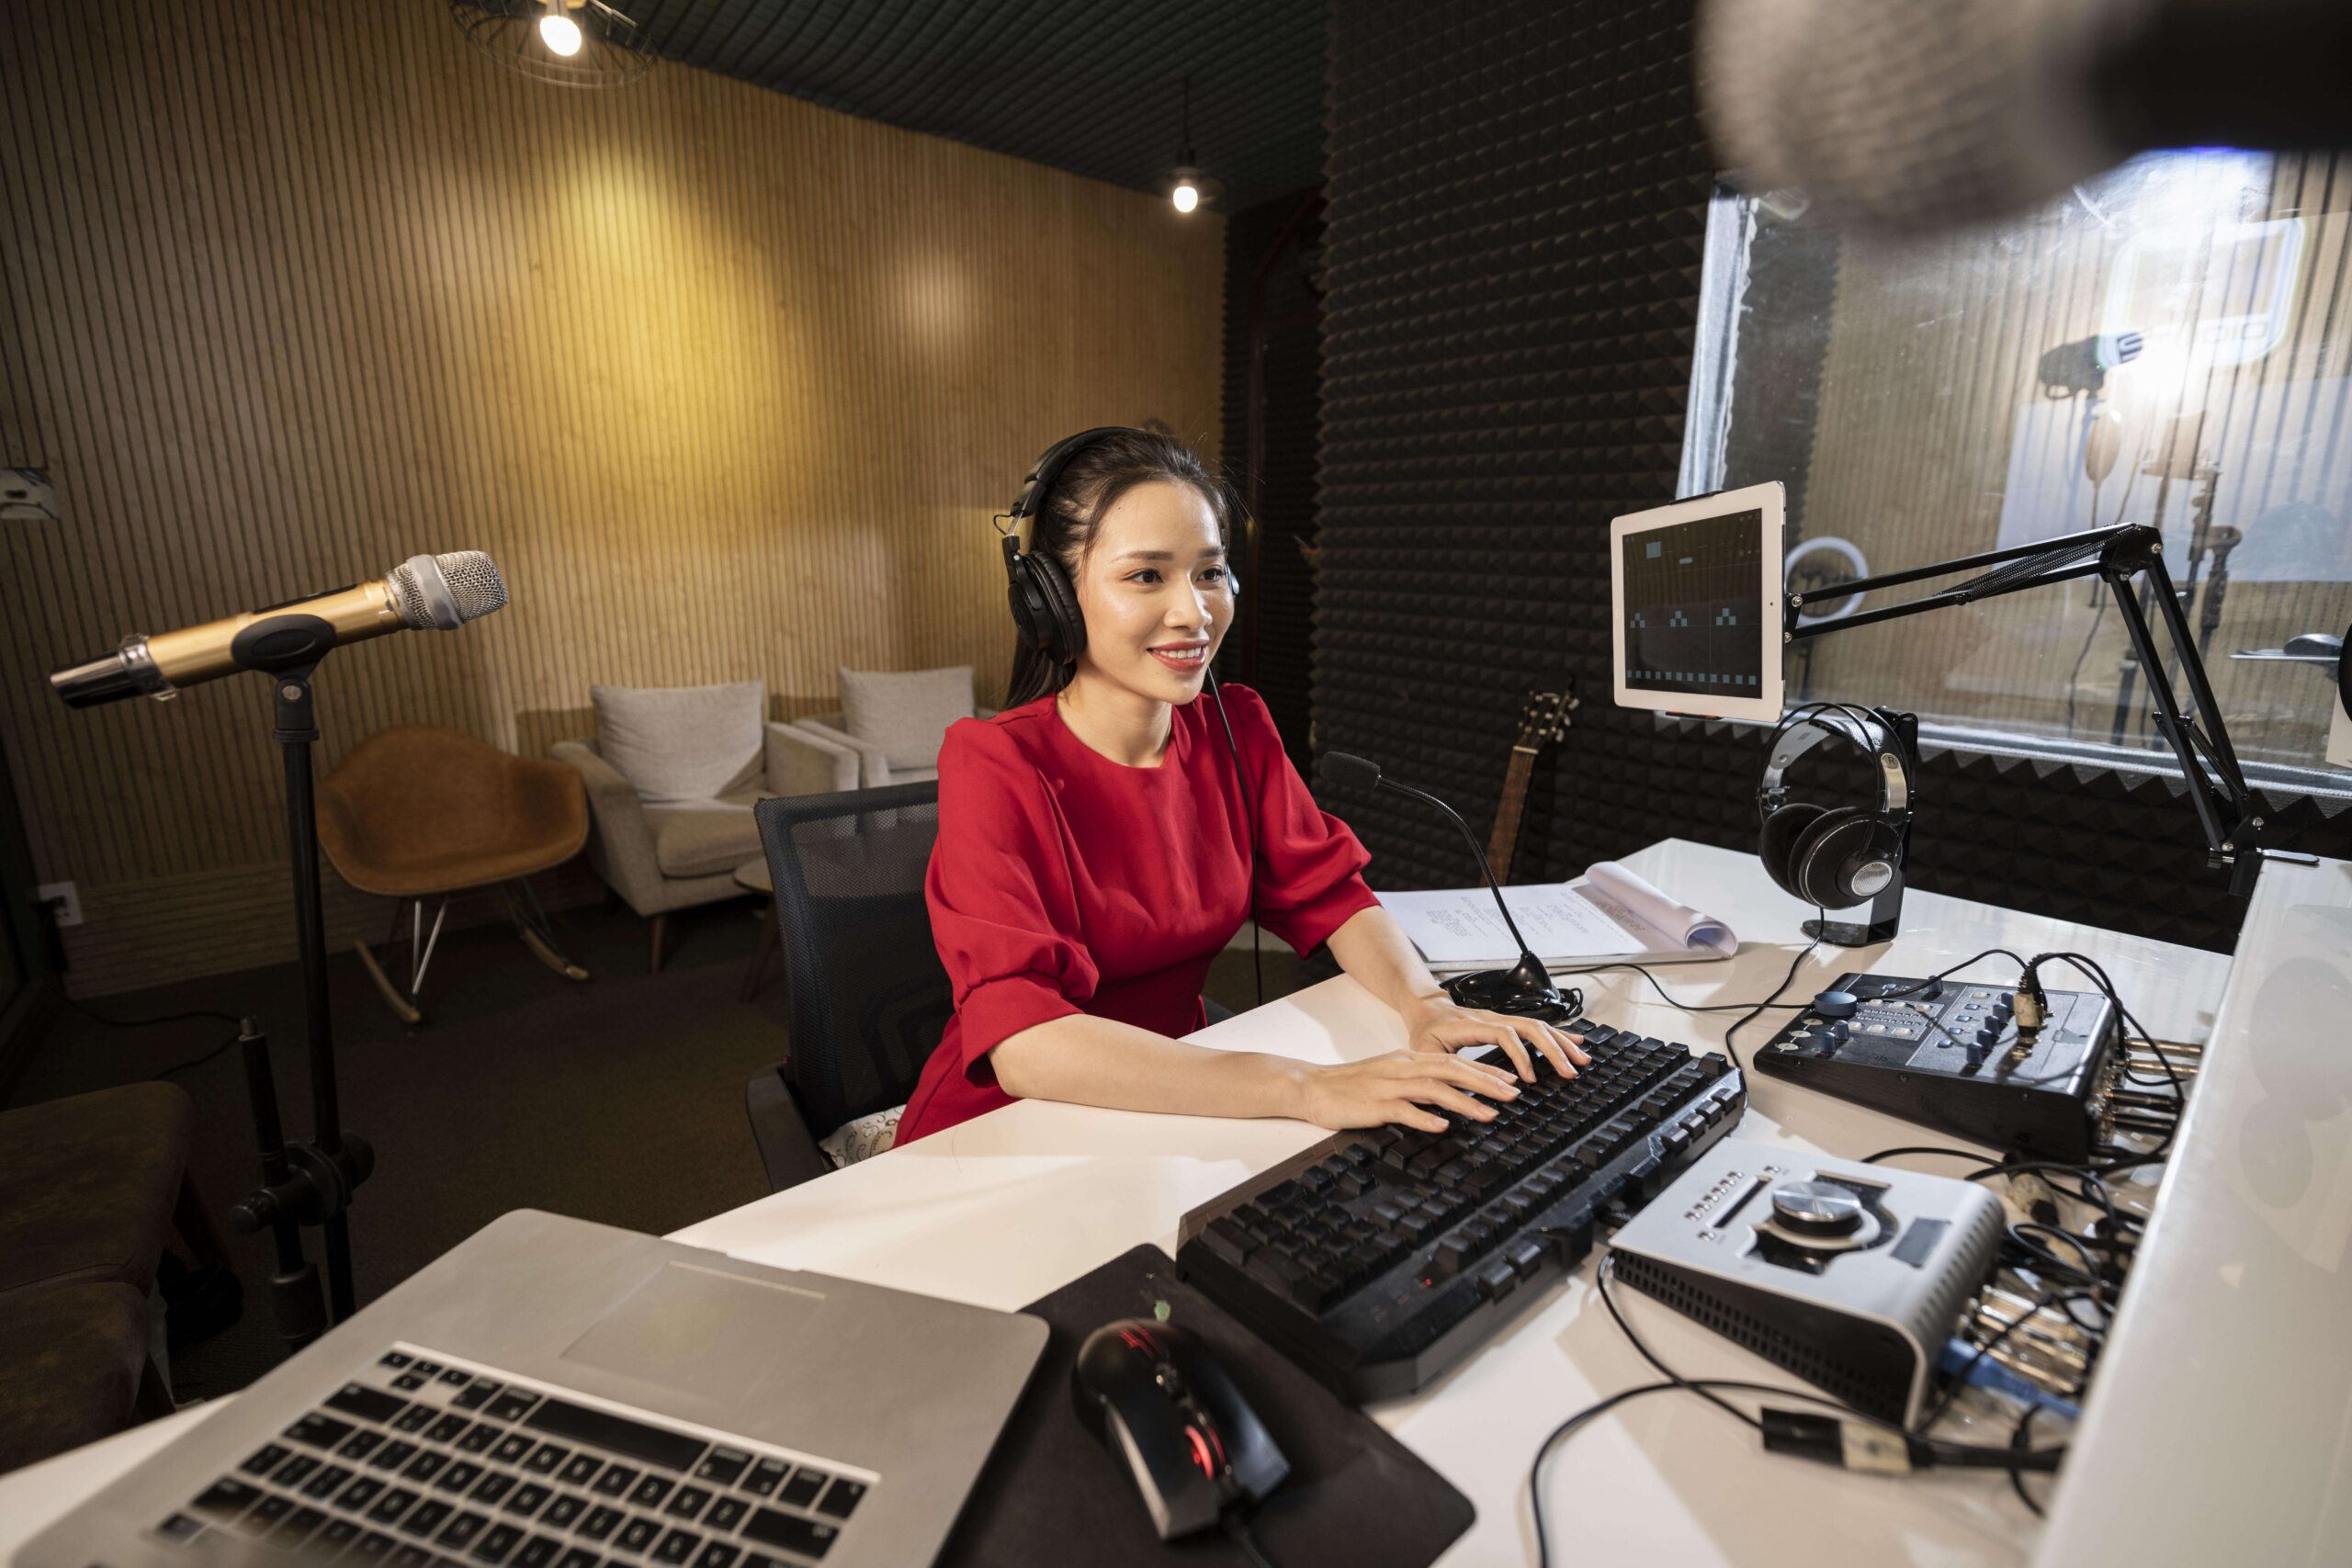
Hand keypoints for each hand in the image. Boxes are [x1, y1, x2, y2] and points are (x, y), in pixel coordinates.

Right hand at [1293, 1051, 1522, 1133]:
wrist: (1313, 1087)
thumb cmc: (1351, 1086)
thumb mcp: (1390, 1077)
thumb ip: (1419, 1083)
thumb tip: (1450, 1096)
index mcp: (1408, 1060)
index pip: (1453, 1061)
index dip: (1484, 1071)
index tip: (1510, 1080)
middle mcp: (1402, 1068)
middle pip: (1451, 1070)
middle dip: (1485, 1082)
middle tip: (1513, 1094)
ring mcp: (1388, 1086)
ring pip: (1434, 1089)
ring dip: (1465, 1101)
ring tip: (1490, 1114)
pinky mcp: (1374, 1105)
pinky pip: (1404, 1110)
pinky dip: (1425, 1117)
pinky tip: (1444, 1126)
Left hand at [1400, 994, 1587, 1082]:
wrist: (1427, 1010)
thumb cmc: (1426, 1033)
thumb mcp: (1427, 1053)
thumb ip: (1444, 1070)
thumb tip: (1464, 1094)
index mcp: (1472, 1025)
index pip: (1504, 1035)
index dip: (1520, 1056)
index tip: (1529, 1079)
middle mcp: (1492, 1018)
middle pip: (1530, 1027)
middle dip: (1553, 1050)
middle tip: (1570, 1072)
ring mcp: (1502, 1019)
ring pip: (1538, 1026)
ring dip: (1562, 1042)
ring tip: (1582, 1059)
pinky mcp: (1508, 1023)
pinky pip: (1536, 1027)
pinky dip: (1559, 1034)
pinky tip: (1576, 1042)